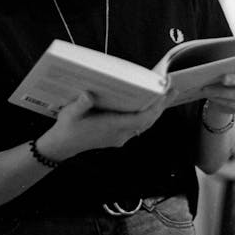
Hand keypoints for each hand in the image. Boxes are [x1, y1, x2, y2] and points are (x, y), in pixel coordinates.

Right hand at [38, 92, 165, 159]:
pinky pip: (137, 126)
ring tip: (165, 94)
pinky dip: (146, 115)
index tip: (163, 94)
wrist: (62, 146)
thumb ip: (79, 105)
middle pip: (147, 121)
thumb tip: (88, 95)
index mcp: (111, 127)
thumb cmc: (67, 128)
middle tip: (172, 88)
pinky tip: (148, 105)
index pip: (140, 119)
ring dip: (155, 110)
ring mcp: (119, 137)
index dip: (154, 108)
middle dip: (161, 105)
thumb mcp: (69, 114)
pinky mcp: (117, 137)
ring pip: (144, 125)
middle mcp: (119, 134)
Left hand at [202, 61, 234, 115]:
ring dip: (221, 92)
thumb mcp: (226, 68)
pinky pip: (234, 104)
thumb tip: (213, 66)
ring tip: (206, 89)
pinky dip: (220, 100)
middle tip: (222, 78)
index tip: (232, 62)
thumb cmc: (226, 75)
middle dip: (234, 79)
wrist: (227, 94)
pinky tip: (210, 96)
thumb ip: (225, 66)